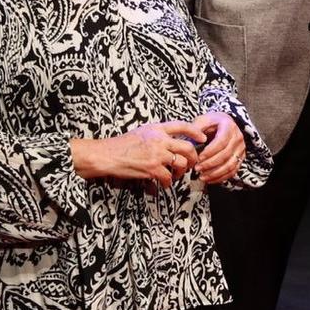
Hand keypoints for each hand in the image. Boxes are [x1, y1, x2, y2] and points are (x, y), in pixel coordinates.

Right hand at [71, 120, 209, 188]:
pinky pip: (169, 177)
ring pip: (182, 163)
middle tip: (192, 164)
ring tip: (176, 175)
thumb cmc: (121, 145)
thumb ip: (158, 135)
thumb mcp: (141, 132)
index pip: (182, 126)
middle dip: (194, 158)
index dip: (196, 131)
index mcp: (157, 129)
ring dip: (182, 172)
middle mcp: (160, 140)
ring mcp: (157, 155)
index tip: (203, 137)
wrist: (106, 155)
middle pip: (188, 148)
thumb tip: (172, 142)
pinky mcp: (152, 168)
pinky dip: (169, 183)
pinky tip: (165, 184)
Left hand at [190, 110, 246, 184]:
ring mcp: (241, 149)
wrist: (224, 123)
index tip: (198, 158)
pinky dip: (221, 177)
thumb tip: (190, 141)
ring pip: (230, 165)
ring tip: (202, 176)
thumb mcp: (202, 120)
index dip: (210, 152)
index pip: (221, 141)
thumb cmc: (211, 123)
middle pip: (226, 155)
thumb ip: (195, 129)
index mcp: (229, 126)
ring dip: (215, 173)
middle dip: (210, 164)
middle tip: (197, 168)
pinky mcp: (240, 158)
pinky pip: (233, 171)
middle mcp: (238, 138)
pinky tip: (210, 179)